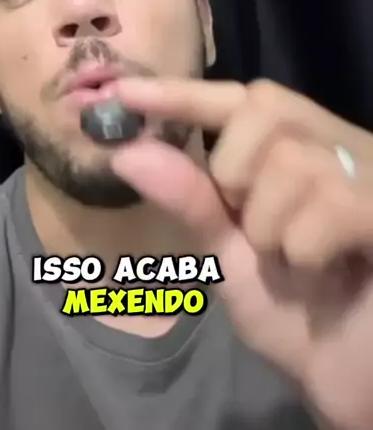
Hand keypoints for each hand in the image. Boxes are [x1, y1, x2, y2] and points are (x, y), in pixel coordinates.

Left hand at [93, 77, 372, 429]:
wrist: (350, 379)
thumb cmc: (294, 312)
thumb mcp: (229, 251)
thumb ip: (189, 198)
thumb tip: (127, 152)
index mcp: (304, 147)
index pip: (242, 100)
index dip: (185, 93)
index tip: (123, 92)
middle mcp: (342, 146)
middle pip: (264, 110)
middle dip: (234, 172)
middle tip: (252, 228)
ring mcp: (372, 174)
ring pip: (291, 163)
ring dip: (270, 228)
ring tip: (297, 265)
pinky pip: (329, 204)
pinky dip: (305, 251)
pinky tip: (328, 275)